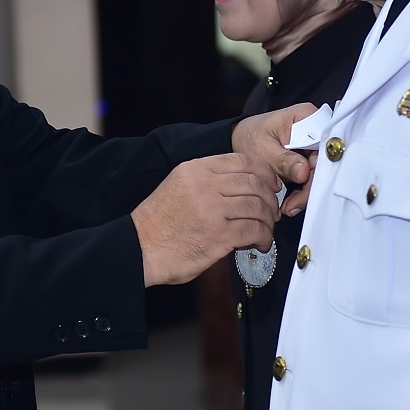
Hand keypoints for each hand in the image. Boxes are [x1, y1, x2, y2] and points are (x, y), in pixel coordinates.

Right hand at [131, 153, 279, 286]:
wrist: (138, 249)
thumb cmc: (157, 224)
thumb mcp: (177, 187)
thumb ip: (205, 182)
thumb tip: (239, 188)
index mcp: (194, 170)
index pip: (242, 161)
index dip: (263, 173)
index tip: (270, 185)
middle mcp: (204, 185)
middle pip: (254, 184)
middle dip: (269, 199)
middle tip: (271, 211)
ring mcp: (212, 210)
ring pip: (257, 206)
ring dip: (267, 220)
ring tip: (266, 229)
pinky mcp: (218, 235)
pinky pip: (254, 230)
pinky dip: (263, 237)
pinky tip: (260, 243)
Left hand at [232, 101, 318, 216]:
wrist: (243, 139)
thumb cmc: (250, 137)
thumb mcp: (263, 150)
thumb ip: (284, 160)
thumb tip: (304, 172)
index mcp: (306, 116)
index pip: (322, 145)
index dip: (317, 168)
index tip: (304, 186)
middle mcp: (315, 127)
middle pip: (323, 161)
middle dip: (310, 185)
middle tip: (293, 205)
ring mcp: (314, 143)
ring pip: (319, 172)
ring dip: (306, 192)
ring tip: (289, 206)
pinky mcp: (310, 157)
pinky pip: (313, 176)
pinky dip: (303, 190)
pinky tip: (291, 202)